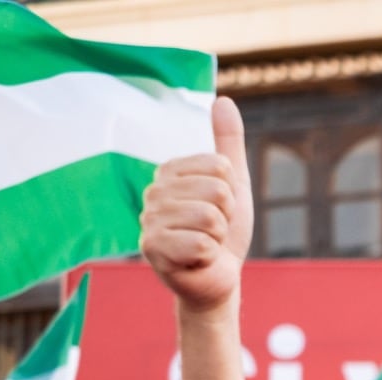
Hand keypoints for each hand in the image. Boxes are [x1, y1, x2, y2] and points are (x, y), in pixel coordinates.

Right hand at [139, 97, 253, 312]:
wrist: (216, 277)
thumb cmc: (223, 231)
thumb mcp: (233, 183)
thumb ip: (227, 143)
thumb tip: (223, 99)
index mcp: (170, 171)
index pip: (219, 166)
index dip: (231, 193)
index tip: (220, 208)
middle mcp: (153, 191)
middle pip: (217, 192)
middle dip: (226, 217)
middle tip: (213, 231)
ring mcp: (149, 220)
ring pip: (210, 218)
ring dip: (218, 237)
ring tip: (205, 244)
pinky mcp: (152, 249)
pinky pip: (201, 243)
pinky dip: (209, 256)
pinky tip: (195, 260)